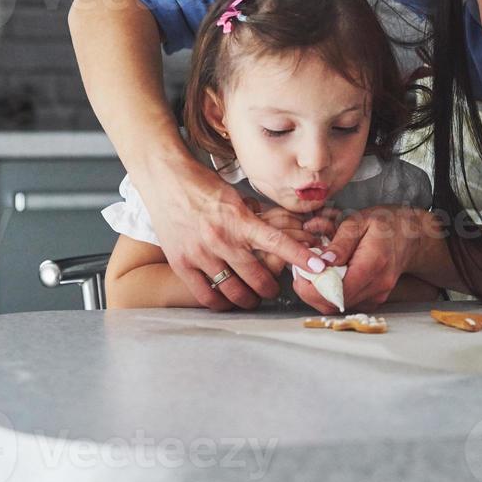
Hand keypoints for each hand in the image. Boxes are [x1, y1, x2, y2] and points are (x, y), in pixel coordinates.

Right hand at [137, 155, 321, 311]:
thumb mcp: (235, 195)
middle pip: (257, 278)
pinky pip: (206, 295)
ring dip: (248, 299)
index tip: (317, 267)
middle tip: (273, 289)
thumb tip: (272, 229)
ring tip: (252, 299)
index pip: (276, 242)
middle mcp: (221, 239)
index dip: (298, 257)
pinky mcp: (182, 263)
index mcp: (239, 220)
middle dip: (271, 288)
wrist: (164, 179)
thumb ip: (253, 217)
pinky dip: (221, 303)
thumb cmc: (201, 185)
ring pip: (233, 291)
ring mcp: (201, 254)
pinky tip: (227, 301)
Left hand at [308, 206, 437, 311]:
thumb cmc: (384, 224)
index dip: (313, 288)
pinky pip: (346, 303)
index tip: (300, 273)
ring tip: (314, 271)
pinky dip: (331, 293)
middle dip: (311, 291)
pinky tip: (329, 276)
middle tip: (301, 272)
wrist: (410, 236)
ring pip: (337, 306)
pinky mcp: (373, 299)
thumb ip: (340, 242)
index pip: (338, 291)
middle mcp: (377, 286)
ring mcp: (377, 295)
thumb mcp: (359, 221)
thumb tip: (322, 262)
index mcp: (373, 264)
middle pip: (334, 303)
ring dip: (319, 292)